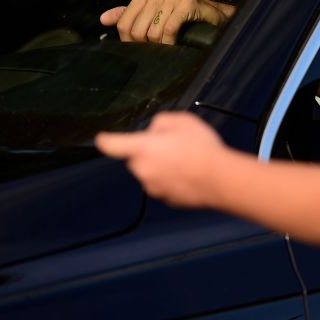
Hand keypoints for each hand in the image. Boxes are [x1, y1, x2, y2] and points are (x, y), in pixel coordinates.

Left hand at [96, 112, 232, 207]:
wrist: (219, 179)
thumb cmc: (201, 148)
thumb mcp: (183, 120)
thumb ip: (161, 122)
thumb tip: (155, 132)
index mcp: (142, 148)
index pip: (112, 144)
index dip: (106, 140)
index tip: (101, 139)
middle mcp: (142, 170)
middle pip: (138, 159)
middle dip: (151, 152)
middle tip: (175, 146)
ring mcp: (153, 188)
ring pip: (152, 173)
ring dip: (164, 167)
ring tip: (189, 160)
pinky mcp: (167, 200)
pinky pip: (165, 186)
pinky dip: (175, 180)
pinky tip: (193, 174)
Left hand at [100, 0, 236, 44]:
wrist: (209, 16)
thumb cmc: (179, 17)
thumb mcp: (151, 16)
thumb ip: (128, 16)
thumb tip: (104, 19)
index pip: (125, 23)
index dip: (129, 41)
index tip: (140, 49)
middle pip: (137, 29)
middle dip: (146, 45)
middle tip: (155, 51)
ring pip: (153, 31)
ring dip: (160, 45)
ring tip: (166, 48)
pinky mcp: (187, 3)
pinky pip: (169, 29)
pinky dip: (170, 41)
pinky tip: (174, 44)